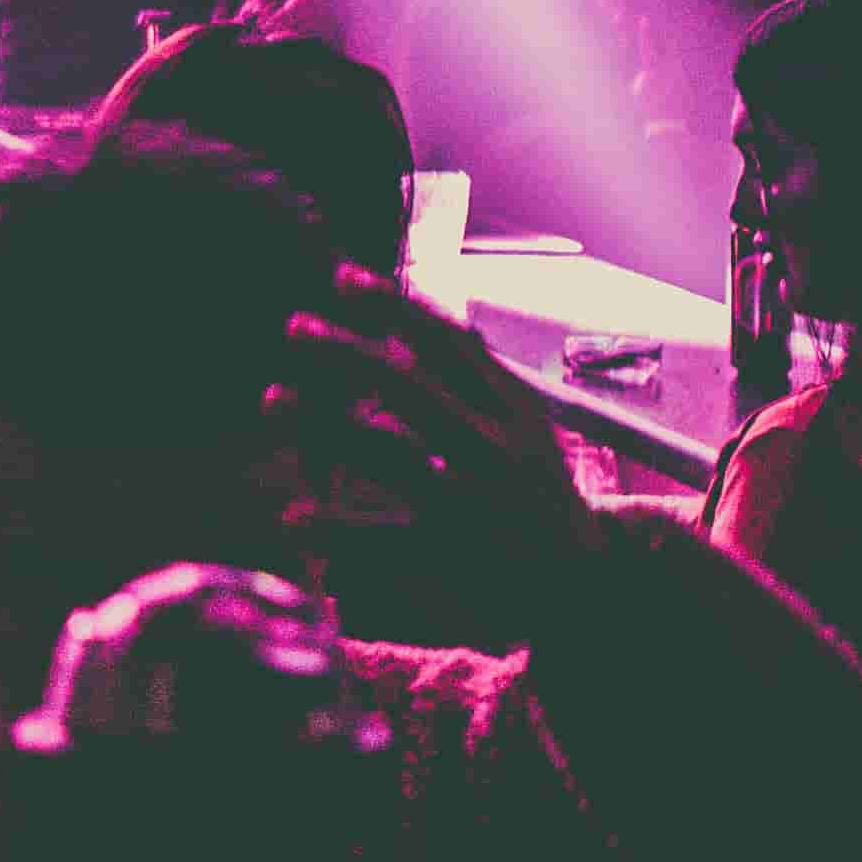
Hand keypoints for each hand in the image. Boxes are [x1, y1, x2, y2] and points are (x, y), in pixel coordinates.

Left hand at [274, 273, 600, 623]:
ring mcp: (475, 501)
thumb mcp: (526, 430)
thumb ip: (475, 386)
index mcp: (513, 411)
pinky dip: (336, 526)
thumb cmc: (541, 496)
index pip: (451, 345)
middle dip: (348, 353)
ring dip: (323, 425)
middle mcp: (495, 448)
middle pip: (410, 388)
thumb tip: (408, 338)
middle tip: (296, 326)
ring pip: (387, 453)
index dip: (396, 309)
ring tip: (271, 398)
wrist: (589, 582)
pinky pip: (383, 538)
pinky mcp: (456, 554)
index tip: (345, 279)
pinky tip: (293, 514)